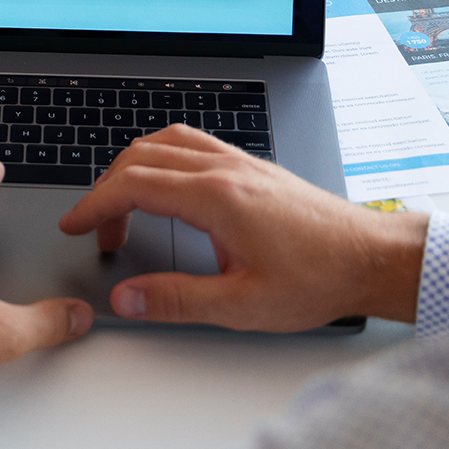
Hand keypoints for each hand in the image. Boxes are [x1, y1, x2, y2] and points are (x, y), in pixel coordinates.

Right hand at [58, 125, 428, 328]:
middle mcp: (226, 169)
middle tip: (99, 232)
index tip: (75, 226)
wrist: (374, 258)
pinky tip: (167, 187)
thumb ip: (176, 300)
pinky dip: (163, 159)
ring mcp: (241, 163)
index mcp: (216, 197)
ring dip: (134, 169)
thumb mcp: (242, 305)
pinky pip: (193, 144)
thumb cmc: (320, 279)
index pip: (133, 185)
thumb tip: (126, 298)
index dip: (94, 206)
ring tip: (124, 207)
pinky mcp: (254, 168)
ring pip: (167, 143)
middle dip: (108, 191)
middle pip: (142, 157)